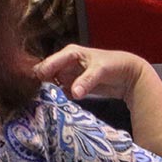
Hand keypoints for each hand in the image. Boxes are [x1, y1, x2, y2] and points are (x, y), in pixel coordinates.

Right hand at [34, 44, 148, 101]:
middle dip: (41, 86)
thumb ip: (86, 81)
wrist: (127, 74)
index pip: (47, 64)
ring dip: (48, 94)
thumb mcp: (100, 70)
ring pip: (51, 86)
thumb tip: (74, 93)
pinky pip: (60, 94)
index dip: (39, 75)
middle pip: (45, 76)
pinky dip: (57, 100)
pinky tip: (54, 107)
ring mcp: (67, 76)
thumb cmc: (114, 65)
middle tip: (36, 100)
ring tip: (42, 105)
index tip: (33, 89)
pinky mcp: (72, 87)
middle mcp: (64, 64)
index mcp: (68, 53)